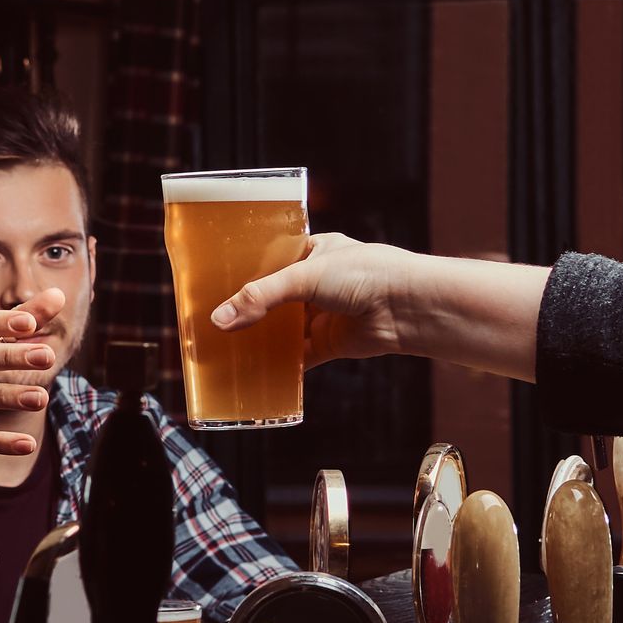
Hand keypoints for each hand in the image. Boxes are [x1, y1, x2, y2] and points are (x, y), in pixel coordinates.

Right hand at [210, 233, 409, 367]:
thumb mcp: (304, 276)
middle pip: (273, 298)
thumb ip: (260, 297)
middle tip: (214, 318)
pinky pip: (298, 357)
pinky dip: (279, 365)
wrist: (409, 306)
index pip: (270, 261)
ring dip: (259, 338)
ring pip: (283, 329)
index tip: (214, 284)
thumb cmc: (367, 274)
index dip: (244, 273)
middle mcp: (318, 283)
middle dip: (247, 310)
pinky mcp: (329, 343)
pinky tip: (255, 370)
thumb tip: (220, 320)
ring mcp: (323, 314)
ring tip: (225, 345)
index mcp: (314, 252)